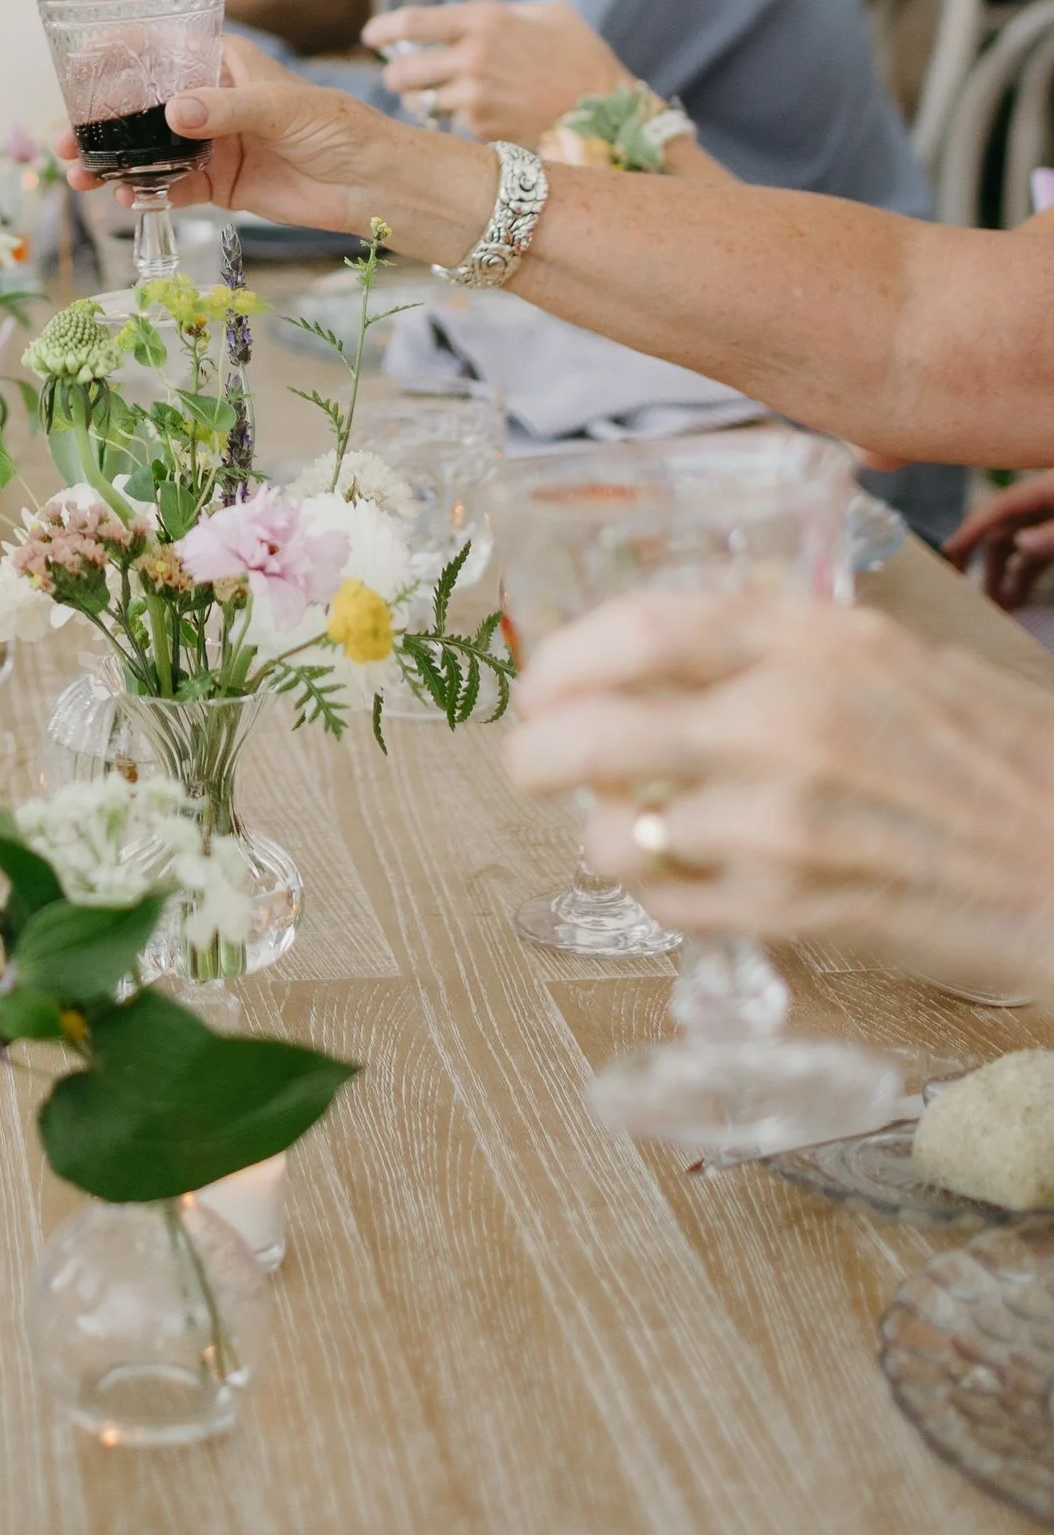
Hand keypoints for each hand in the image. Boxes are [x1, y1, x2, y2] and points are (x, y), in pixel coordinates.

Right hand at [53, 37, 454, 238]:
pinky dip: (147, 193)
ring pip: (148, 151)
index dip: (116, 53)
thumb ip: (226, 110)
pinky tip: (126, 199)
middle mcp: (210, 100)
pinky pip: (172, 187)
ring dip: (112, 164)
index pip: (161, 49)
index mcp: (224, 64)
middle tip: (64, 142)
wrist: (372, 185)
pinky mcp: (220, 184)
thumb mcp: (282, 108)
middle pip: (141, 107)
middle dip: (100, 124)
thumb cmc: (338, 127)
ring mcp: (212, 144)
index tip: (77, 66)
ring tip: (80, 179)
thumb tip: (173, 113)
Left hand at [361, 0, 625, 139]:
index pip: (411, 23)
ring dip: (422, 105)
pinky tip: (469, 120)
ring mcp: (476, 99)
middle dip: (395, 76)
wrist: (609, 111)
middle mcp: (473, 58)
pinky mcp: (483, 133)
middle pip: (401, 72)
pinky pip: (449, 128)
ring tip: (434, 100)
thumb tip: (472, 19)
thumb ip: (504, 12)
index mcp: (484, 20)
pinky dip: (452, 126)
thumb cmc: (582, 56)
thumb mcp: (547, 13)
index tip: (371, 36)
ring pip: (421, 106)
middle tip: (399, 77)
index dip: (382, 30)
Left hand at [504, 588, 1053, 996]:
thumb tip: (686, 647)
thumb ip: (794, 645)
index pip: (645, 626)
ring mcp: (785, 819)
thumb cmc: (1005, 763)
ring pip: (619, 832)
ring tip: (617, 834)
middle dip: (537, 753)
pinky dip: (658, 894)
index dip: (568, 656)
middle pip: (596, 729)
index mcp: (816, 641)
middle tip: (530, 765)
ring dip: (600, 837)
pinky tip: (680, 882)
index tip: (544, 681)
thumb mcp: (901, 660)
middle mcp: (787, 719)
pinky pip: (672, 904)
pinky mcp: (795, 908)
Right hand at [946, 470, 1053, 611]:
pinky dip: (1022, 575)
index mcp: (1040, 491)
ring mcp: (1048, 518)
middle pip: (1001, 532)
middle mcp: (1039, 504)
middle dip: (984, 563)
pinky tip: (1015, 598)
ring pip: (1016, 548)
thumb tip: (1019, 543)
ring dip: (1003, 576)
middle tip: (964, 590)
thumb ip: (1050, 534)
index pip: (997, 508)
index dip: (970, 530)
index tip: (948, 552)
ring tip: (993, 606)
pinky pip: (1034, 557)